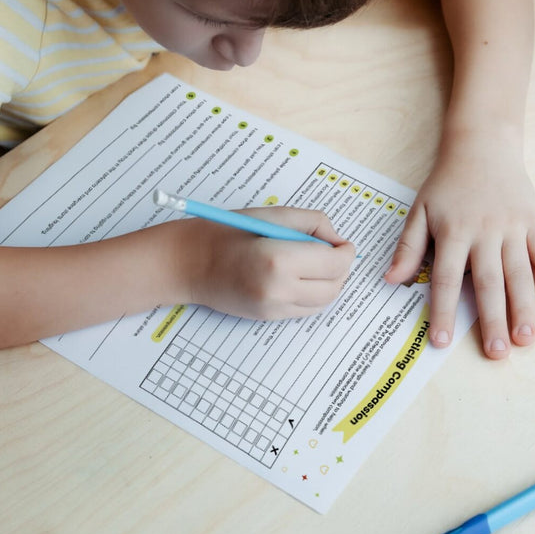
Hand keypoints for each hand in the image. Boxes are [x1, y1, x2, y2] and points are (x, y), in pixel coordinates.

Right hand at [175, 207, 356, 318]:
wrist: (188, 264)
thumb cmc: (226, 233)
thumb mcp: (272, 215)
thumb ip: (312, 223)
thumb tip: (338, 240)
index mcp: (279, 260)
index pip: (334, 263)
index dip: (346, 252)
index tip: (343, 243)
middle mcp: (278, 290)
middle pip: (334, 286)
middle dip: (341, 268)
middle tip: (333, 251)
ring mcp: (273, 309)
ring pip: (323, 302)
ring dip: (330, 283)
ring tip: (316, 263)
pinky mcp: (268, 318)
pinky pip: (306, 310)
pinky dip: (313, 293)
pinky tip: (300, 276)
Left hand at [384, 135, 534, 358]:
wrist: (483, 144)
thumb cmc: (448, 182)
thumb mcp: (421, 210)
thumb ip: (409, 247)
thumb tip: (391, 280)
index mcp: (453, 232)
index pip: (447, 279)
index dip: (443, 311)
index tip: (441, 341)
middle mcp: (485, 233)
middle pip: (488, 283)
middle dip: (492, 320)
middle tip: (497, 353)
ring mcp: (513, 228)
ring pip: (519, 274)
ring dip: (524, 308)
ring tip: (526, 339)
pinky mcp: (534, 223)